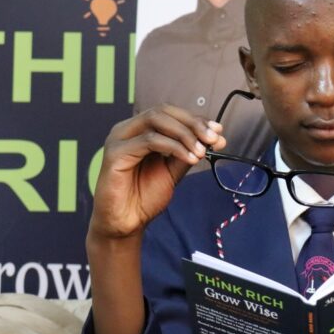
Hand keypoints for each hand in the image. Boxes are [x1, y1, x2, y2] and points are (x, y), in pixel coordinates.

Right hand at [89, 105, 225, 239]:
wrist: (127, 222)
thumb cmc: (144, 196)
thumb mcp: (173, 170)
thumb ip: (189, 151)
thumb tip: (215, 138)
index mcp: (139, 130)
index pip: (169, 113)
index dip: (195, 119)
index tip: (218, 131)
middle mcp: (127, 130)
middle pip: (163, 111)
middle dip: (193, 123)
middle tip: (213, 139)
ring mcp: (119, 139)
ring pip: (156, 120)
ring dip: (185, 134)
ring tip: (202, 152)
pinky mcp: (115, 153)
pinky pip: (149, 141)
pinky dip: (174, 147)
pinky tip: (189, 159)